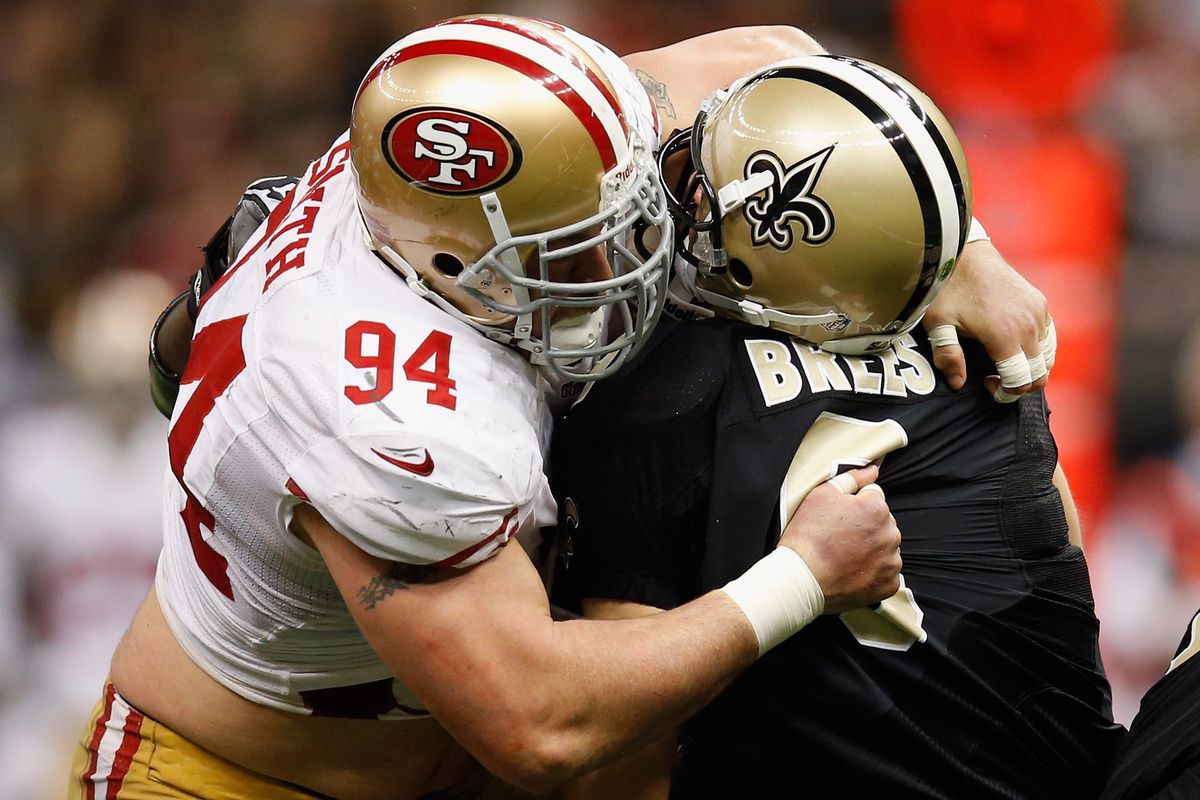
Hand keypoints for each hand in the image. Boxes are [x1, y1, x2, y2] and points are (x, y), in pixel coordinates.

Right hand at [779, 465, 901, 613]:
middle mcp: (891, 534)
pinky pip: (886, 572)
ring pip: (885, 547)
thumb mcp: (820, 495)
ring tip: (844, 556)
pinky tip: (852, 571)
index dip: (854, 506)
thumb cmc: (808, 536)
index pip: (873, 498)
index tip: (838, 519)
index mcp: (877, 508)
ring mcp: (891, 561)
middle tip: (839, 538)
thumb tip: (872, 470)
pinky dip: (873, 572)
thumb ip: (851, 479)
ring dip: (871, 549)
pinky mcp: (888, 583)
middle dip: (866, 527)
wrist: (801, 578)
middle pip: (882, 523)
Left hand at [923, 240, 1054, 401]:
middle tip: (996, 379)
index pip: (1022, 381)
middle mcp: (1029, 326)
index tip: (988, 386)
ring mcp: (1038, 312)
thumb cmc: (947, 289)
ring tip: (1005, 364)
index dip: (1006, 393)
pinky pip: (1049, 336)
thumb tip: (957, 383)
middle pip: (1040, 373)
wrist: (964, 253)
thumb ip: (948, 356)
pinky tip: (1016, 347)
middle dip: (1021, 385)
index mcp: (1005, 336)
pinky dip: (1038, 349)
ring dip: (1031, 368)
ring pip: (1048, 356)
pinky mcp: (1040, 302)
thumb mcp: (938, 324)